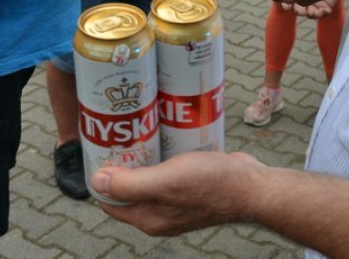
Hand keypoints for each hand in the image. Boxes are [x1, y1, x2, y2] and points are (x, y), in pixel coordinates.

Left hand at [92, 151, 262, 235]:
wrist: (252, 186)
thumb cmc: (211, 185)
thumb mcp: (165, 182)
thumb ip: (130, 185)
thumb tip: (97, 182)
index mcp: (149, 218)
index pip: (111, 200)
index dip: (102, 177)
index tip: (100, 150)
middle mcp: (160, 212)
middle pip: (128, 187)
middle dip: (121, 163)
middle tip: (119, 134)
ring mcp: (175, 200)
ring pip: (148, 176)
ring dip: (141, 155)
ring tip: (138, 130)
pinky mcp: (189, 186)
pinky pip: (166, 169)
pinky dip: (161, 154)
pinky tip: (162, 136)